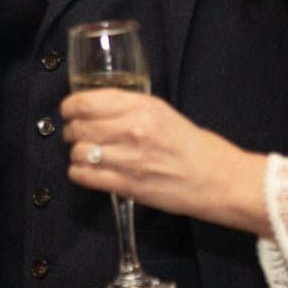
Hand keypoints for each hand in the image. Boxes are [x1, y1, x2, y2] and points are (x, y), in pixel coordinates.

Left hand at [58, 91, 268, 236]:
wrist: (218, 180)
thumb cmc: (194, 147)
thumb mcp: (162, 112)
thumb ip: (129, 107)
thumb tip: (98, 108)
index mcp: (141, 107)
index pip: (85, 102)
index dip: (70, 106)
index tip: (70, 110)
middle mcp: (131, 130)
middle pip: (78, 127)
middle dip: (71, 130)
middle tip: (76, 133)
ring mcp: (128, 159)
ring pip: (78, 152)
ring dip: (76, 153)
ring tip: (85, 154)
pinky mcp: (126, 186)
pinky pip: (84, 176)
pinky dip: (79, 173)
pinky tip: (88, 171)